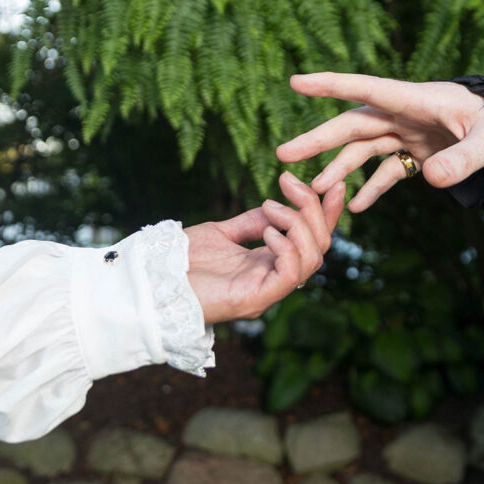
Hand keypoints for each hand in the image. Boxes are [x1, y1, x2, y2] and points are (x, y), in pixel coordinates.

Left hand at [184, 172, 344, 322]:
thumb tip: (277, 205)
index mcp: (269, 265)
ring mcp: (267, 291)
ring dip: (298, 225)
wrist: (151, 281)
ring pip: (311, 259)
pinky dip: (287, 247)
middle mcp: (274, 280)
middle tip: (291, 184)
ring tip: (272, 207)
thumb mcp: (222, 233)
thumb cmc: (179, 261)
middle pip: (319, 247)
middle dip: (314, 210)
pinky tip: (268, 230)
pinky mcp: (256, 300)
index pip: (311, 240)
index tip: (332, 183)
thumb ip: (252, 222)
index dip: (326, 213)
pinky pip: (290, 274)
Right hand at [276, 72, 483, 212]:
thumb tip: (432, 178)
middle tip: (284, 155)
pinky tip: (356, 207)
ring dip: (340, 167)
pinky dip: (372, 187)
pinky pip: (389, 170)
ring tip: (315, 190)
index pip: (368, 89)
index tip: (295, 81)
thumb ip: (465, 159)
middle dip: (319, 139)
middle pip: (355, 123)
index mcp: (420, 100)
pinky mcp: (421, 152)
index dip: (331, 85)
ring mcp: (413, 133)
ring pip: (365, 148)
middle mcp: (408, 114)